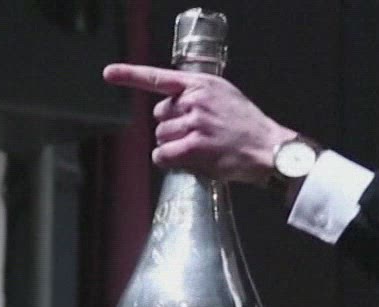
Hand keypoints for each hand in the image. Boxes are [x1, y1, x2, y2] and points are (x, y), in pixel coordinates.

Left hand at [102, 63, 295, 183]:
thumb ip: (197, 95)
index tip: (108, 74)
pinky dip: (167, 160)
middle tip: (194, 135)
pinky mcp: (196, 146)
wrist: (269, 148)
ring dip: (172, 146)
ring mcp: (196, 123)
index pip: (159, 78)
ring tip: (198, 148)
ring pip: (160, 136)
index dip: (130, 76)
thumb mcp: (224, 96)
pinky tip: (182, 161)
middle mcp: (196, 100)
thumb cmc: (247, 126)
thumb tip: (171, 105)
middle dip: (170, 128)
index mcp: (201, 84)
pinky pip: (163, 155)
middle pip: (158, 116)